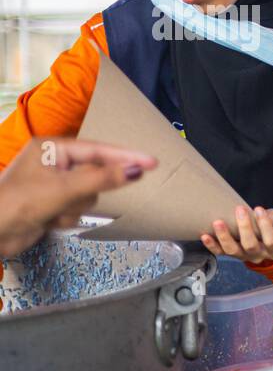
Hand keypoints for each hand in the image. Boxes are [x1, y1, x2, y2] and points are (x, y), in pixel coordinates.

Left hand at [0, 137, 156, 256]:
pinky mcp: (52, 204)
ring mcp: (53, 184)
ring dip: (74, 208)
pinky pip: (77, 208)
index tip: (153, 163)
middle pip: (95, 175)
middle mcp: (53, 163)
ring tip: (53, 212)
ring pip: (88, 195)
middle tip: (69, 199)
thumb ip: (103, 178)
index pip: (98, 150)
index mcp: (51, 148)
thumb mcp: (64, 189)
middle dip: (84, 192)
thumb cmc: (21, 203)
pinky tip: (48, 221)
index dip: (126, 157)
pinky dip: (67, 217)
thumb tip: (138, 169)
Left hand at [201, 206, 272, 263]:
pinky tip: (205, 235)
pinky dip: (211, 245)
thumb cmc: (272, 225)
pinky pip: (219, 253)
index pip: (271, 241)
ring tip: (218, 222)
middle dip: (244, 227)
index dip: (265, 226)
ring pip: (232, 250)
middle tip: (240, 209)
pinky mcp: (229, 253)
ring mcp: (242, 256)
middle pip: (250, 246)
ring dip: (224, 236)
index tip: (259, 209)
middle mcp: (258, 256)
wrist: (262, 233)